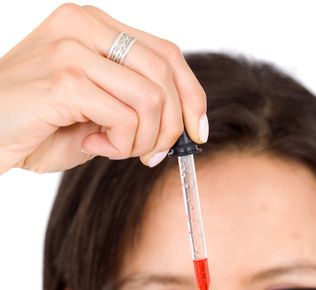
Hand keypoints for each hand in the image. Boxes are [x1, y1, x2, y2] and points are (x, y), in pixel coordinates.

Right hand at [0, 3, 206, 172]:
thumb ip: (131, 102)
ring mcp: (73, 48)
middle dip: (171, 125)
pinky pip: (124, 117)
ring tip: (115, 150)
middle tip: (153, 155)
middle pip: (165, 71)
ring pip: (150, 98)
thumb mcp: (95, 109)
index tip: (195, 130)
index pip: (165, 51)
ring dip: (143, 140)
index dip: (191, 94)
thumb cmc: (37, 126)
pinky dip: (121, 145)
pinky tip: (94, 147)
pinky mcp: (65, 79)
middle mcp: (84, 25)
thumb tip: (180, 124)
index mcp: (93, 25)